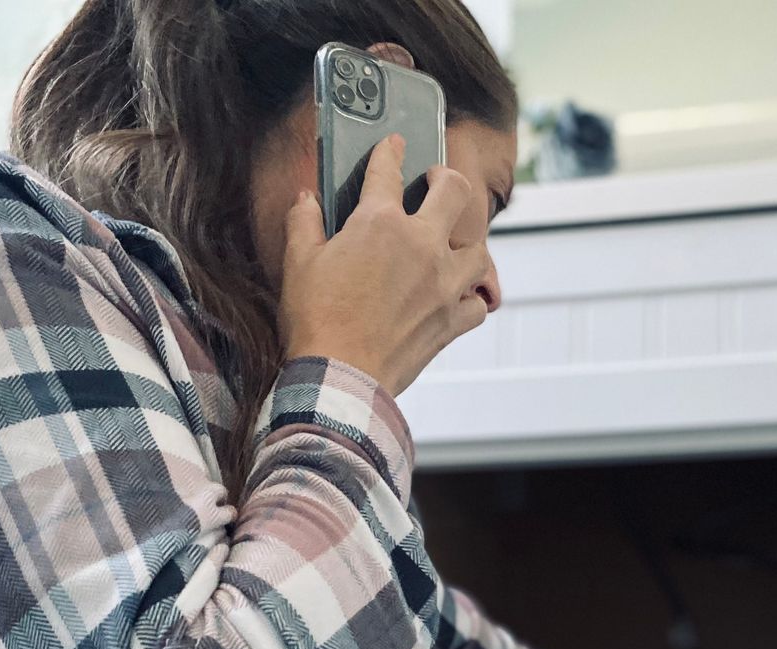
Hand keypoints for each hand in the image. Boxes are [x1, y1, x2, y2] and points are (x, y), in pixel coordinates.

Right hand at [278, 133, 490, 394]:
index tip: (394, 145)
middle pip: (455, 192)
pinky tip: (459, 296)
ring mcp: (443, 284)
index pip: (387, 171)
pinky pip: (478, 303)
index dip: (390, 152)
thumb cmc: (316, 321)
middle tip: (437, 180)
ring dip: (467, 242)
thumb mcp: (298, 262)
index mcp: (379, 223)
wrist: (338, 376)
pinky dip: (472, 297)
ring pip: (478, 250)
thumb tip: (306, 199)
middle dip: (447, 178)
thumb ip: (304, 222)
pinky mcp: (451, 321)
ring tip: (453, 243)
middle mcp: (421, 246)